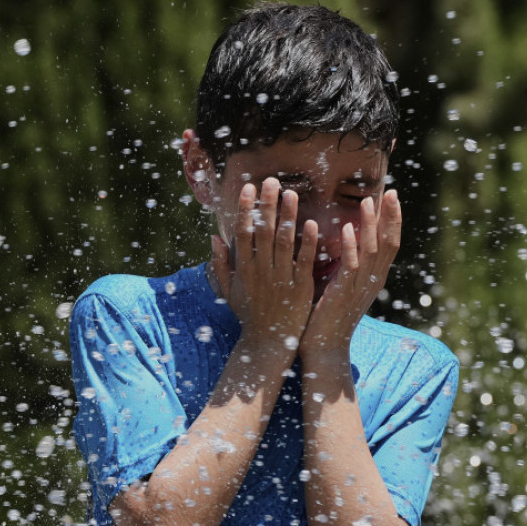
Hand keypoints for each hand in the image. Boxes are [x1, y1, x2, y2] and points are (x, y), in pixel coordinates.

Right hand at [211, 177, 318, 351]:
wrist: (268, 344)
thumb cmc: (249, 315)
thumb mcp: (228, 291)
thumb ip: (221, 264)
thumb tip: (214, 238)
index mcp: (244, 269)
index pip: (243, 233)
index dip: (245, 209)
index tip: (248, 188)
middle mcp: (261, 271)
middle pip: (264, 231)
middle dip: (267, 205)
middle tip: (271, 180)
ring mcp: (281, 278)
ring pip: (285, 242)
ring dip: (288, 216)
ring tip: (292, 193)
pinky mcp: (301, 287)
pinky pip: (304, 261)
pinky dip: (308, 242)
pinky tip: (312, 223)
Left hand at [298, 189, 401, 361]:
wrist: (323, 347)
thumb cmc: (328, 314)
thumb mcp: (342, 283)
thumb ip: (346, 262)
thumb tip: (344, 237)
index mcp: (373, 277)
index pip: (389, 243)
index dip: (392, 220)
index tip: (391, 197)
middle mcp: (373, 280)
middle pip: (389, 243)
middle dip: (390, 217)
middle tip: (392, 192)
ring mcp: (360, 287)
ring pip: (372, 251)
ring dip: (371, 225)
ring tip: (368, 202)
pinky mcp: (344, 293)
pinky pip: (351, 266)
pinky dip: (352, 246)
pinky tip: (348, 228)